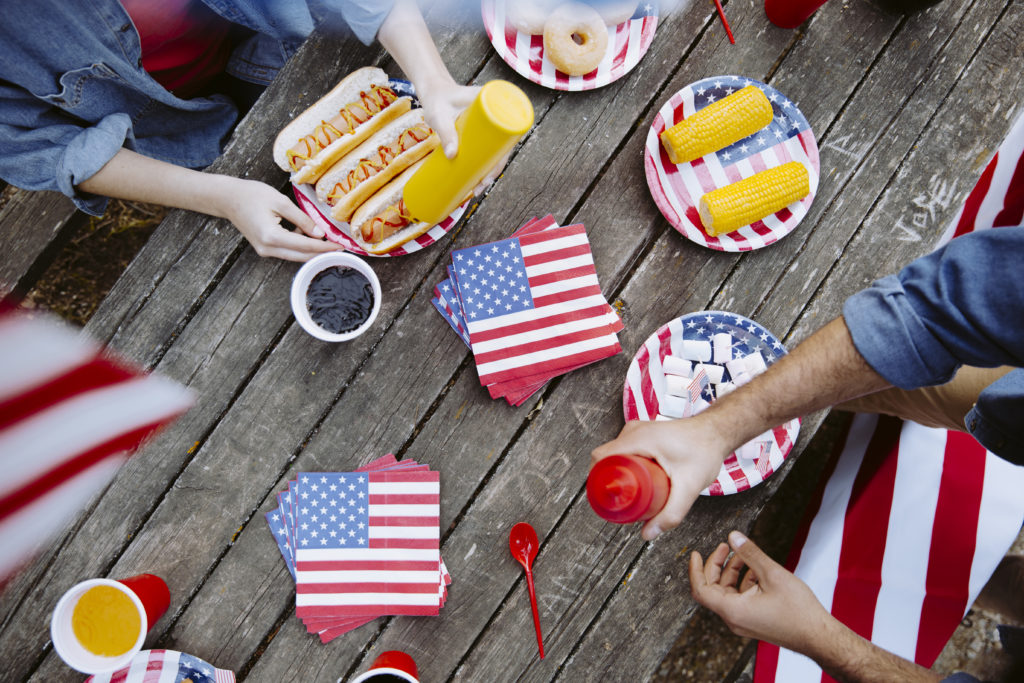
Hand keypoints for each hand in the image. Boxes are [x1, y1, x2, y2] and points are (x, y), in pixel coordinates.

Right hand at [214, 178, 342, 261]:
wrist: (228, 198)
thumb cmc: (252, 195)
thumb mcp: (281, 202)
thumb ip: (302, 219)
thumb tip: (320, 234)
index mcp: (272, 236)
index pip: (306, 246)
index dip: (325, 247)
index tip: (341, 246)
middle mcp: (267, 248)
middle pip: (302, 256)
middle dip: (322, 253)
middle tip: (340, 247)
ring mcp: (264, 251)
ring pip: (295, 255)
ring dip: (311, 249)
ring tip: (327, 238)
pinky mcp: (264, 248)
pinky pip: (287, 251)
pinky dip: (300, 245)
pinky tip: (306, 232)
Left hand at [417, 81, 509, 194]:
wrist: (433, 92)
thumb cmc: (437, 99)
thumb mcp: (440, 115)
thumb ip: (445, 132)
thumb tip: (452, 156)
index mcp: (494, 102)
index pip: (509, 128)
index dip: (505, 151)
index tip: (495, 167)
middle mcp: (495, 114)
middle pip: (503, 145)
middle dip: (496, 168)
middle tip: (483, 184)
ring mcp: (488, 125)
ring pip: (496, 151)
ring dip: (490, 170)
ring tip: (478, 189)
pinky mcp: (480, 133)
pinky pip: (488, 150)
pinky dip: (485, 165)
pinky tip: (479, 181)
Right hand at [591, 418, 729, 539]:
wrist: (717, 432)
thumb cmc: (705, 450)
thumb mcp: (689, 487)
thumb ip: (671, 513)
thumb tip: (648, 534)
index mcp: (639, 439)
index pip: (601, 456)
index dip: (597, 478)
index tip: (607, 496)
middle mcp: (634, 431)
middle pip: (606, 457)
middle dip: (609, 480)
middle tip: (621, 500)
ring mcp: (639, 430)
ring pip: (615, 454)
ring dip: (618, 473)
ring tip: (629, 493)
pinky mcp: (644, 434)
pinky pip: (625, 450)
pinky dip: (625, 466)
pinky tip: (636, 481)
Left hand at [689, 531, 831, 652]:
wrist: (819, 636)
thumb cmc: (798, 611)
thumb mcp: (772, 574)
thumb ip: (750, 553)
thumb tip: (733, 536)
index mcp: (732, 610)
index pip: (700, 589)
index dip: (695, 569)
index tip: (695, 553)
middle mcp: (734, 619)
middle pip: (713, 588)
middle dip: (717, 565)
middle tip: (726, 547)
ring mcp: (743, 621)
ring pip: (727, 592)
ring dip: (732, 572)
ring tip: (745, 555)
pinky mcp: (753, 621)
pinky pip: (740, 599)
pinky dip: (744, 582)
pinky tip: (757, 570)